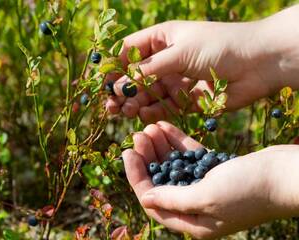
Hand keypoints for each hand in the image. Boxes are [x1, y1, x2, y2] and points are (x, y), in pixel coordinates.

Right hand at [107, 5, 298, 123]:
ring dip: (133, 102)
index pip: (129, 51)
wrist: (258, 64)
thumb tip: (121, 82)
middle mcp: (166, 60)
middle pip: (134, 76)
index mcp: (162, 39)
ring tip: (123, 110)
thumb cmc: (218, 46)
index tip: (102, 82)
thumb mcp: (179, 51)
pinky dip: (152, 111)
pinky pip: (163, 107)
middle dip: (121, 90)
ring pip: (147, 94)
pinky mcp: (185, 100)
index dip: (114, 66)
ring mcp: (175, 81)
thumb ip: (149, 68)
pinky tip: (142, 113)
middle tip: (110, 104)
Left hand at [122, 121, 298, 238]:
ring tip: (149, 126)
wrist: (285, 173)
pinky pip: (190, 155)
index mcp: (193, 221)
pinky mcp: (215, 170)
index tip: (127, 153)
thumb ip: (173, 199)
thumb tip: (145, 199)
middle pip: (162, 181)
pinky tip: (165, 126)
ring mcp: (207, 187)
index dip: (136, 177)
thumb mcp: (205, 196)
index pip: (153, 200)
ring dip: (161, 147)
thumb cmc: (248, 189)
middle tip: (138, 135)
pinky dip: (177, 142)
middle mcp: (197, 206)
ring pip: (174, 165)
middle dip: (148, 158)